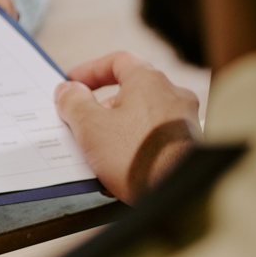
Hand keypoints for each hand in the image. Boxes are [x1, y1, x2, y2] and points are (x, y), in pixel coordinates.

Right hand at [54, 52, 199, 204]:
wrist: (177, 195)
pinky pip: (152, 137)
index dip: (90, 70)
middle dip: (101, 105)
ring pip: (141, 115)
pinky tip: (118, 164)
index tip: (73, 84)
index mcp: (149, 81)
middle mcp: (172, 96)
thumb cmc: (138, 158)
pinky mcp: (188, 146)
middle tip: (80, 121)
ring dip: (116, 127)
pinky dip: (133, 144)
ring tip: (97, 150)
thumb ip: (73, 102)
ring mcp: (184, 121)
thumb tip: (67, 90)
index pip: (118, 61)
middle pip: (129, 90)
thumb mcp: (89, 126)